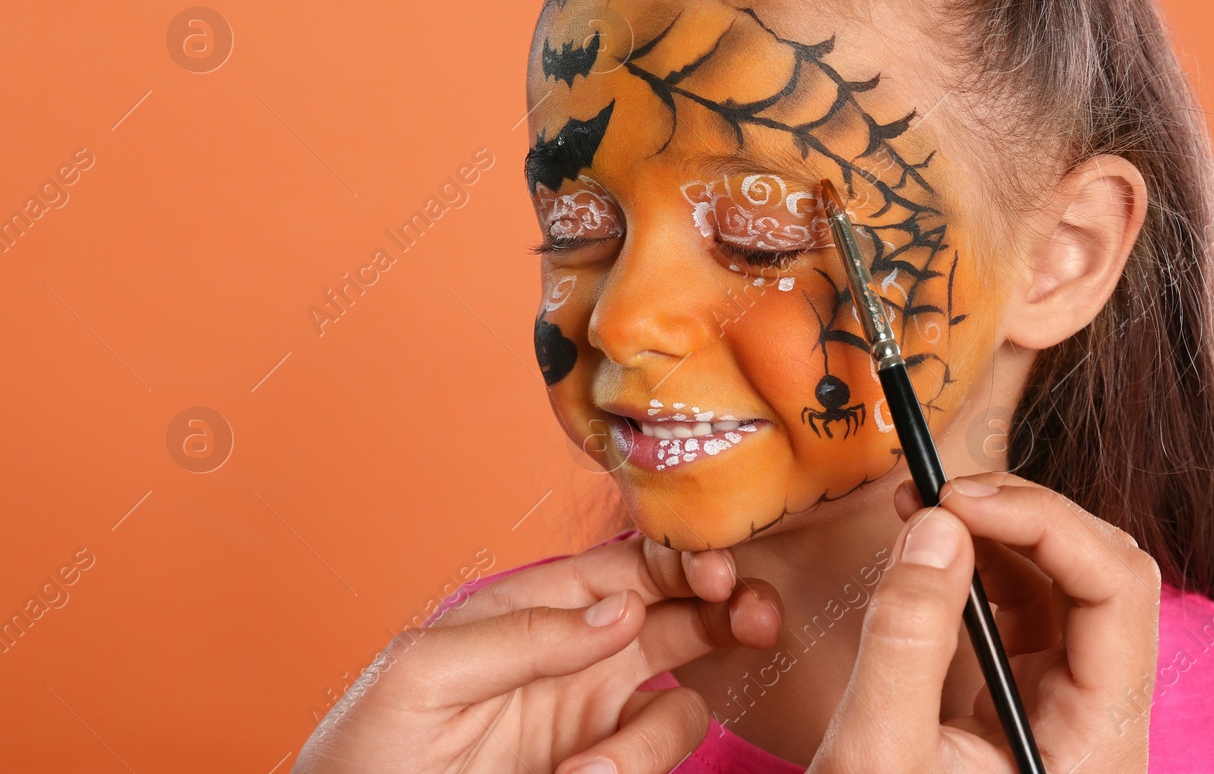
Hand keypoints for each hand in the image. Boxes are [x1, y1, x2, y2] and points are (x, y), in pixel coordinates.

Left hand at [292, 534, 783, 773]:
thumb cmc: (363, 753)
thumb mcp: (422, 674)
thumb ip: (522, 632)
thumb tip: (623, 608)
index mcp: (528, 610)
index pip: (622, 565)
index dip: (675, 560)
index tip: (711, 571)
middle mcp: (571, 656)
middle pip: (674, 615)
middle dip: (721, 610)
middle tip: (751, 618)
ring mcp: (589, 717)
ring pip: (677, 697)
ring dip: (653, 735)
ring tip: (591, 773)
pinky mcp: (602, 768)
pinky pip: (657, 753)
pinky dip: (637, 766)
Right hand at [811, 473, 1160, 773]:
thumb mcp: (877, 755)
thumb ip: (908, 636)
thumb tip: (939, 525)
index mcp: (1100, 746)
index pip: (1118, 592)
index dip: (1047, 524)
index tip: (958, 500)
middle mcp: (1103, 722)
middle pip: (1103, 576)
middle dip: (1025, 517)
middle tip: (940, 495)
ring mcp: (1068, 710)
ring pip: (1064, 587)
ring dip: (999, 534)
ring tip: (925, 506)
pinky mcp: (1027, 702)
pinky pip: (1024, 612)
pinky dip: (980, 568)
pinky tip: (932, 547)